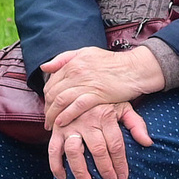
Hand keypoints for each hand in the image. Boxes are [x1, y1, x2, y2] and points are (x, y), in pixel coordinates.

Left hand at [39, 43, 167, 128]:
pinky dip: (66, 116)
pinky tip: (62, 123)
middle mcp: (76, 72)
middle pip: (53, 93)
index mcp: (73, 62)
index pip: (51, 82)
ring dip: (53, 115)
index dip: (46, 97)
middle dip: (47, 109)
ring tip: (51, 125)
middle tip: (47, 119)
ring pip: (61, 101)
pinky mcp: (97, 94)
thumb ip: (64, 58)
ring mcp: (86, 83)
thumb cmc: (113, 62)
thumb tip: (45, 67)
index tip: (48, 106)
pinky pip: (76, 107)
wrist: (134, 68)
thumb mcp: (86, 53)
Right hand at [49, 101, 151, 178]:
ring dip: (80, 170)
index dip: (120, 163)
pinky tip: (63, 177)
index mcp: (105, 115)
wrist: (79, 87)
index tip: (123, 177)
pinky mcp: (56, 130)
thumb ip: (136, 124)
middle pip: (97, 149)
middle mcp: (87, 120)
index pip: (116, 144)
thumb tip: (148, 143)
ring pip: (74, 150)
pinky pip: (53, 149)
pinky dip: (55, 165)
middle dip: (105, 169)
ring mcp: (70, 125)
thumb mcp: (123, 107)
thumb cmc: (105, 102)